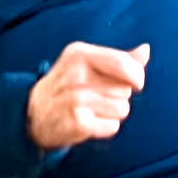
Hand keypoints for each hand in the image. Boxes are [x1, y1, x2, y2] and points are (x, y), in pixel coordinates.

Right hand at [27, 41, 148, 149]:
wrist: (31, 114)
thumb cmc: (66, 87)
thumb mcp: (86, 64)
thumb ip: (119, 58)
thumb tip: (146, 50)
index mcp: (80, 54)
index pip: (124, 63)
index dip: (137, 76)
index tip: (135, 83)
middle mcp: (76, 74)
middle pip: (126, 89)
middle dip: (119, 96)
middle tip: (97, 98)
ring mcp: (76, 99)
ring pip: (122, 108)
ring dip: (113, 113)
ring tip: (94, 110)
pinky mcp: (77, 122)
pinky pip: (113, 126)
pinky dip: (105, 127)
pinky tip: (90, 122)